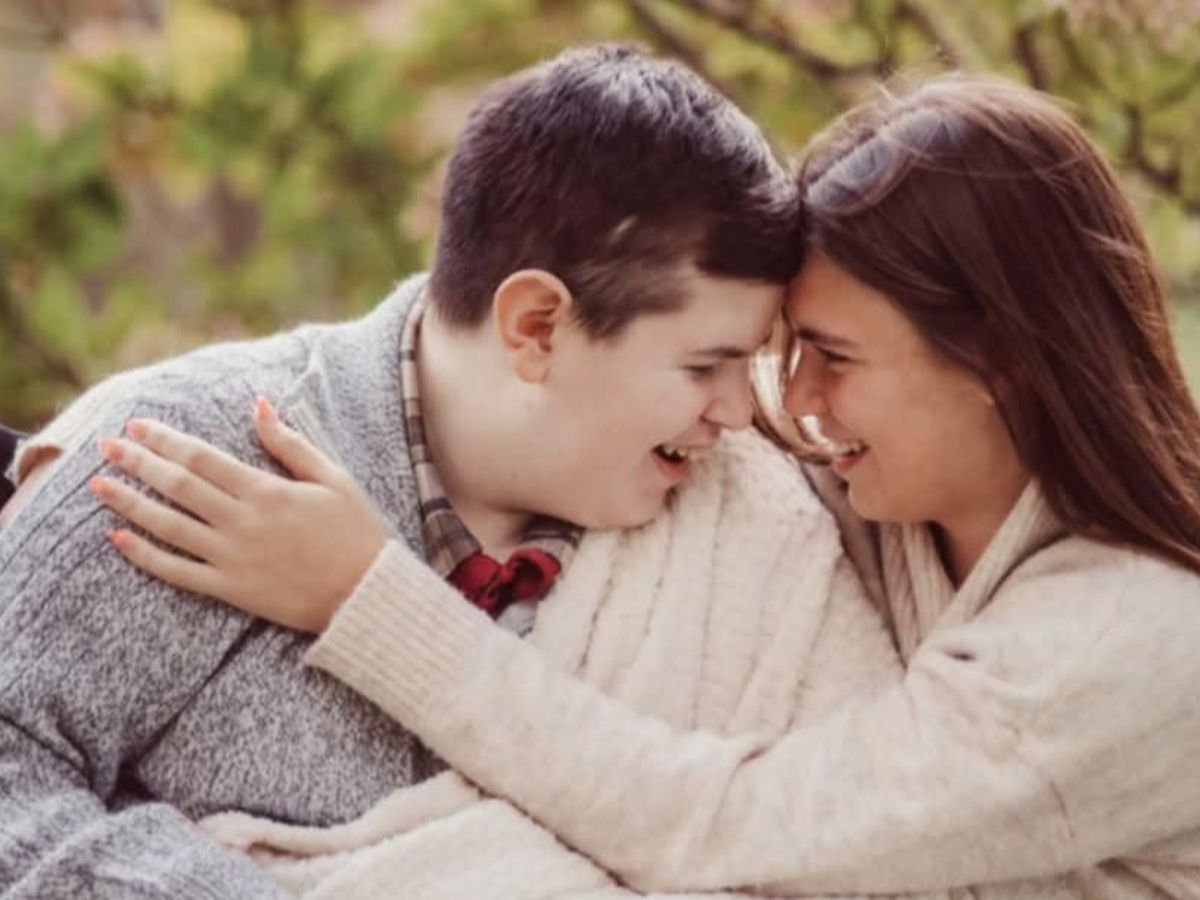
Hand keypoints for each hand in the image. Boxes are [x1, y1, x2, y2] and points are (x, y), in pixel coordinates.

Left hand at [90, 398, 384, 631]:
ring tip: (99, 485)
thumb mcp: (333, 477)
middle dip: (138, 462)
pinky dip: (145, 556)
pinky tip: (119, 539)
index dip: (166, 439)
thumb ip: (291, 443)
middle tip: (105, 446)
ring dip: (130, 504)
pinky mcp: (231, 589)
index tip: (137, 425)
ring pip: (169, 526)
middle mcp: (242, 522)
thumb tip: (259, 406)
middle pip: (178, 486)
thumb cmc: (355, 531)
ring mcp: (232, 558)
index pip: (202, 458)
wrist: (364, 593)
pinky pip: (177, 572)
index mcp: (267, 491)